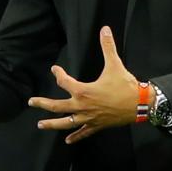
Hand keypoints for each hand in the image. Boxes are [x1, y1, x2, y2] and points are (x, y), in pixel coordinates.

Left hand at [28, 26, 138, 143]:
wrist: (140, 104)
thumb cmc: (126, 85)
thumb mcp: (115, 65)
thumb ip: (107, 47)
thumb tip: (105, 29)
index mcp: (83, 91)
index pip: (64, 82)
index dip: (58, 74)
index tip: (54, 70)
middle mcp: (82, 106)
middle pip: (57, 106)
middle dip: (42, 104)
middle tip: (31, 102)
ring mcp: (88, 118)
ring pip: (66, 123)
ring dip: (52, 124)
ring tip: (41, 125)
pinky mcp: (97, 125)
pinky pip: (83, 132)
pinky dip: (75, 137)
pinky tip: (67, 141)